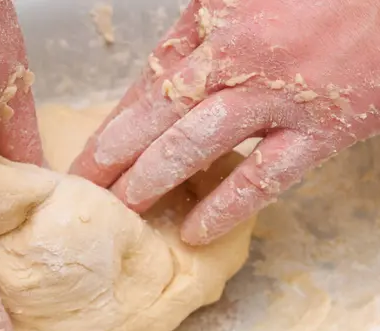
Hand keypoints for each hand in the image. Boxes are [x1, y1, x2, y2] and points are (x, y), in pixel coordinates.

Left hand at [70, 0, 379, 244]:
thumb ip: (206, 30)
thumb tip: (167, 75)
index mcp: (216, 17)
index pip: (149, 80)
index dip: (116, 122)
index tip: (92, 153)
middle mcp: (237, 56)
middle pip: (157, 113)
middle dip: (114, 154)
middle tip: (83, 188)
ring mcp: (278, 95)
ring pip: (197, 144)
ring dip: (152, 179)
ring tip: (121, 210)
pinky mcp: (323, 129)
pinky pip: (265, 176)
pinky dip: (227, 207)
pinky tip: (194, 232)